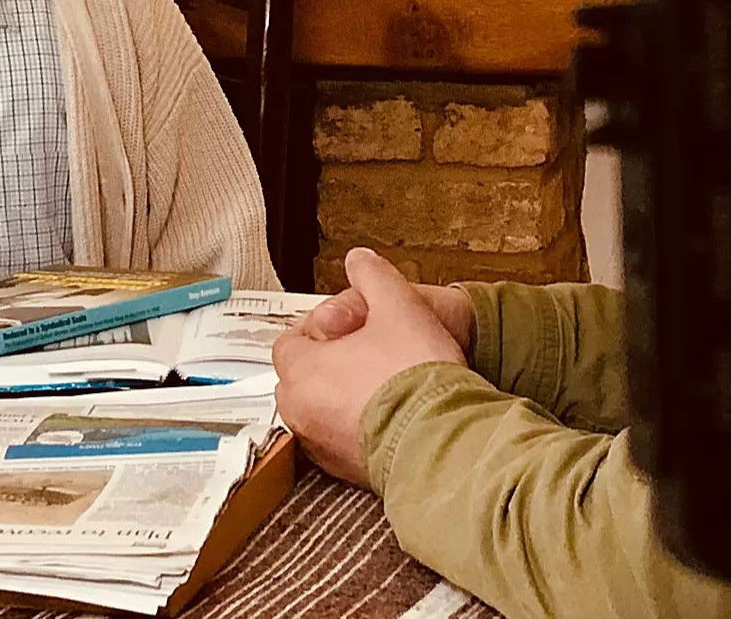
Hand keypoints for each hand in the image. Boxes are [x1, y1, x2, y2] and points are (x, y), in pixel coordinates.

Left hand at [272, 248, 467, 488]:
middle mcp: (303, 412)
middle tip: (361, 352)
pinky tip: (388, 414)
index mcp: (303, 371)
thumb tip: (360, 260)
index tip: (345, 326)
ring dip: (338, 396)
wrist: (441, 440)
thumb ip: (373, 276)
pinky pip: (339, 440)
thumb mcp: (398, 307)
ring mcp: (322, 446)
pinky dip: (354, 426)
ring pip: (318, 410)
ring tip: (377, 382)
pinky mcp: (345, 471)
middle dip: (326, 363)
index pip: (289, 341)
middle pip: (299, 378)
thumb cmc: (415, 379)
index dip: (319, 327)